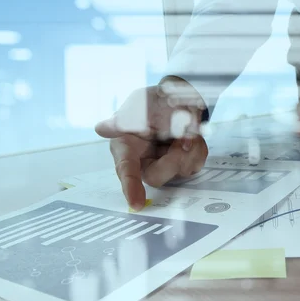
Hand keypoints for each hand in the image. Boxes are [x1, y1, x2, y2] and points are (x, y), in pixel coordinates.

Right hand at [95, 77, 208, 209]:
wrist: (177, 97)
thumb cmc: (152, 103)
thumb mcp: (140, 106)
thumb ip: (128, 120)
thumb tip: (101, 129)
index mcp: (125, 146)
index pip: (126, 169)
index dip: (130, 187)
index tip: (136, 204)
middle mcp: (143, 160)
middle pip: (157, 175)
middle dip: (173, 159)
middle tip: (181, 141)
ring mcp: (163, 164)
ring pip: (180, 170)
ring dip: (189, 148)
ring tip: (184, 130)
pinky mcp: (181, 165)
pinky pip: (195, 163)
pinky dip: (198, 147)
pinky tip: (192, 137)